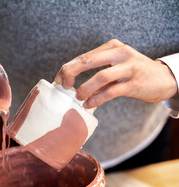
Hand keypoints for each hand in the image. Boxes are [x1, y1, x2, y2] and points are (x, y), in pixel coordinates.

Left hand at [54, 39, 176, 107]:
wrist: (163, 79)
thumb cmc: (133, 73)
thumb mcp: (115, 66)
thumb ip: (97, 71)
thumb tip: (70, 83)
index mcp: (112, 47)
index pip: (84, 57)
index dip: (67, 68)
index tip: (58, 80)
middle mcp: (120, 53)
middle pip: (88, 61)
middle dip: (71, 73)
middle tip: (64, 86)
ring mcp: (129, 67)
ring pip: (100, 77)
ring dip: (85, 89)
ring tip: (79, 97)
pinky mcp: (135, 83)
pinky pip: (111, 92)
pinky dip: (97, 99)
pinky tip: (89, 104)